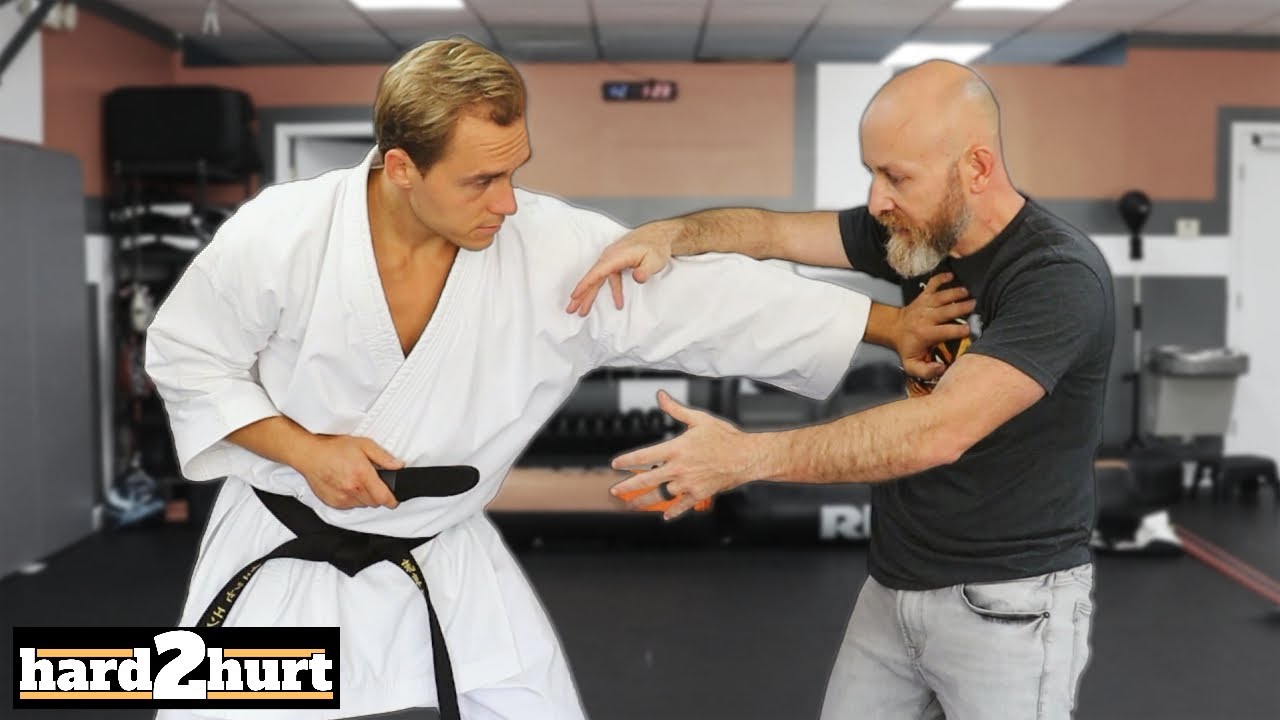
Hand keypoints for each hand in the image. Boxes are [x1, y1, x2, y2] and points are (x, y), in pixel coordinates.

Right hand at [293, 435, 402, 509]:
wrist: (310, 454)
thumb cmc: (334, 448)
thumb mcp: (364, 444)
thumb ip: (383, 457)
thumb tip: (398, 465)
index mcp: (362, 475)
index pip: (384, 498)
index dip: (392, 500)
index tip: (394, 499)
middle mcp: (352, 489)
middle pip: (374, 503)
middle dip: (377, 494)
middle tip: (371, 481)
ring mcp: (342, 498)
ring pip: (363, 505)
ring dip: (364, 497)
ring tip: (357, 481)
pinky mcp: (333, 503)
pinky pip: (350, 506)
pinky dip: (352, 499)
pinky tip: (346, 485)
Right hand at [565, 220, 678, 316]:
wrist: (659, 235)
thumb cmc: (656, 246)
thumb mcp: (654, 260)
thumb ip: (645, 270)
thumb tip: (638, 278)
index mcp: (615, 256)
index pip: (596, 273)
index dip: (585, 285)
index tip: (574, 296)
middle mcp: (610, 257)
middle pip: (592, 278)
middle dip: (581, 295)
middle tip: (571, 309)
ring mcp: (612, 259)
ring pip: (597, 279)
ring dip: (590, 295)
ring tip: (582, 311)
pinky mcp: (616, 263)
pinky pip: (609, 279)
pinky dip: (612, 291)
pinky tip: (617, 303)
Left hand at [608, 391, 758, 519]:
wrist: (747, 457)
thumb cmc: (725, 437)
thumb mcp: (699, 419)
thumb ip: (676, 409)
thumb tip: (661, 396)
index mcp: (676, 449)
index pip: (643, 455)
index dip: (626, 461)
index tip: (615, 464)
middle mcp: (679, 468)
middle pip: (647, 479)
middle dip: (628, 486)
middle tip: (615, 490)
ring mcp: (688, 483)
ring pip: (661, 495)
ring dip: (644, 500)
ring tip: (632, 505)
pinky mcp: (699, 494)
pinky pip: (681, 505)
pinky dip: (673, 511)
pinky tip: (665, 515)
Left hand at [895, 273, 975, 380]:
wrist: (893, 329)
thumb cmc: (907, 347)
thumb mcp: (912, 365)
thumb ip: (926, 371)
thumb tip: (942, 368)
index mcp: (926, 334)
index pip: (945, 331)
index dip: (958, 330)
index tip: (969, 329)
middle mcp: (926, 317)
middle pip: (946, 311)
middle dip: (961, 308)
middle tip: (975, 306)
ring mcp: (925, 305)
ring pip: (942, 297)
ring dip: (955, 293)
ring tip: (968, 292)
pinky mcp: (924, 296)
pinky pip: (933, 284)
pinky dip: (941, 278)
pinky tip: (951, 275)